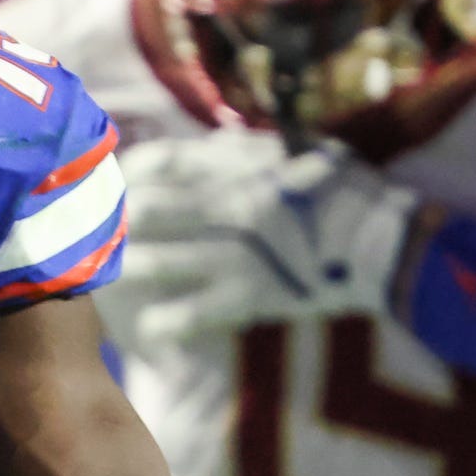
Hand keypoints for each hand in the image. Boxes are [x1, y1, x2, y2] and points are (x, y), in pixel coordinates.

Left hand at [100, 131, 426, 344]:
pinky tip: (147, 330)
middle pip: (148, 208)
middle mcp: (231, 203)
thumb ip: (243, 149)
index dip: (127, 174)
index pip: (163, 162)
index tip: (108, 184)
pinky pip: (196, 311)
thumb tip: (201, 145)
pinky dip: (167, 322)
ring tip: (98, 280)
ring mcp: (239, 251)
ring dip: (123, 270)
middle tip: (85, 235)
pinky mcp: (253, 294)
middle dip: (112, 223)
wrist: (390, 242)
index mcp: (241, 165)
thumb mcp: (296, 152)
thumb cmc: (345, 193)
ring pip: (160, 259)